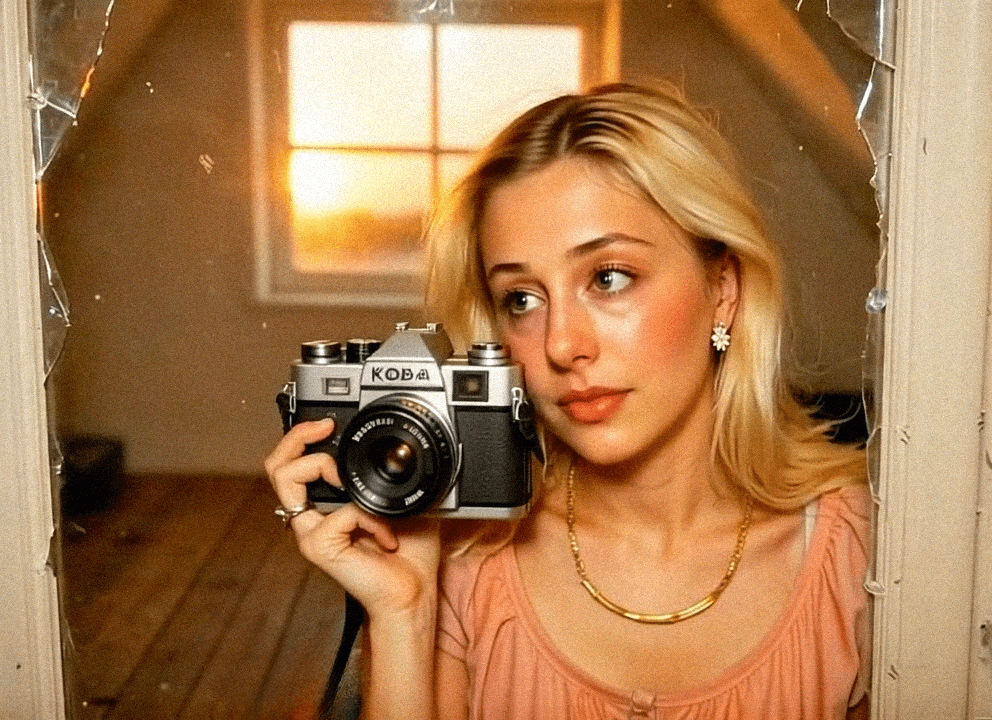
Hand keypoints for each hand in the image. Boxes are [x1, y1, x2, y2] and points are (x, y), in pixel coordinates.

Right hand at [264, 420, 440, 618]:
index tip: (327, 422)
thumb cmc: (410, 553)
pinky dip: (372, 517)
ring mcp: (310, 532)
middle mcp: (312, 516)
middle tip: (326, 430)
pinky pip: (341, 511)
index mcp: (328, 504)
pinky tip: (388, 537)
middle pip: (276, 466)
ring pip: (288, 479)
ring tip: (358, 488)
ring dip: (327, 468)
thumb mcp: (403, 501)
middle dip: (297, 438)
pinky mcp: (319, 546)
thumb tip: (399, 450)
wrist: (413, 593)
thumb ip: (392, 476)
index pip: (293, 464)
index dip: (300, 436)